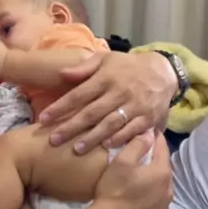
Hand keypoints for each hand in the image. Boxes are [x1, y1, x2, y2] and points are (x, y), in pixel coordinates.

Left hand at [40, 51, 175, 152]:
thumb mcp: (106, 59)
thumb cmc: (127, 67)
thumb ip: (84, 68)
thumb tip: (61, 74)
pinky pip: (133, 129)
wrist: (163, 71)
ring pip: (111, 123)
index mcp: (106, 78)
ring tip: (77, 149)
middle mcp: (119, 92)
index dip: (60, 107)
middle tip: (54, 140)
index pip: (79, 94)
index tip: (43, 118)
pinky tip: (106, 147)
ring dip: (93, 137)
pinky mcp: (148, 117)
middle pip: (92, 112)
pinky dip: (120, 138)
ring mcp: (135, 105)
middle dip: (71, 127)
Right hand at [92, 132, 171, 208]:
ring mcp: (164, 208)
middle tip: (143, 152)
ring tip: (140, 175)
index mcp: (162, 172)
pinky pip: (156, 202)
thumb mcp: (122, 162)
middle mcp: (169, 190)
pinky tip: (139, 195)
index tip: (150, 130)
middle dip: (155, 159)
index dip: (155, 137)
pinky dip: (150, 195)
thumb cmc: (114, 190)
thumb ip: (137, 145)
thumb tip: (149, 134)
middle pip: (164, 168)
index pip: (163, 148)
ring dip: (153, 179)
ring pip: (161, 187)